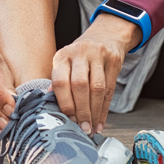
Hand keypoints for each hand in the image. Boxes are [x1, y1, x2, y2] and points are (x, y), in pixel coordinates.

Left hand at [51, 14, 141, 133]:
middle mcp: (79, 53)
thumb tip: (49, 106)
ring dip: (94, 112)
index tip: (68, 120)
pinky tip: (100, 122)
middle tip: (82, 128)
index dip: (65, 103)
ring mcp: (98, 55)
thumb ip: (58, 82)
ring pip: (97, 88)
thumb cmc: (81, 56)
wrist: (105, 35)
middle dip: (81, 110)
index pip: (60, 81)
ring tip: (91, 128)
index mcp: (62, 56)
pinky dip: (104, 109)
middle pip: (80, 85)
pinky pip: (110, 89)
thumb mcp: (66, 63)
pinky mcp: (114, 60)